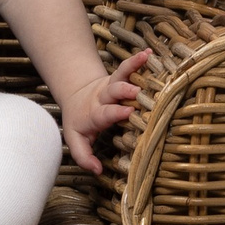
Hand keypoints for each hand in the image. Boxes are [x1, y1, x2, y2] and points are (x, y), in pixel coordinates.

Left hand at [59, 50, 149, 173]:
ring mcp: (111, 86)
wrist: (76, 97)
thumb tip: (97, 170)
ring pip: (120, 74)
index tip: (127, 112)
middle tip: (137, 91)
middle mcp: (103, 97)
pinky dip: (137, 59)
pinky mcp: (118, 78)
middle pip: (113, 91)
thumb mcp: (76, 141)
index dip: (115, 112)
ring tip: (145, 58)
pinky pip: (127, 67)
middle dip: (124, 90)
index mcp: (94, 114)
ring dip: (132, 66)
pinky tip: (148, 53)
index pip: (104, 113)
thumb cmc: (79, 123)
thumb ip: (84, 156)